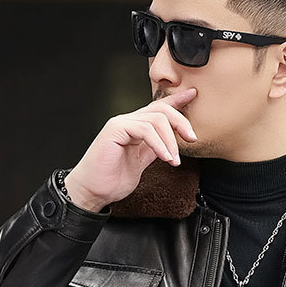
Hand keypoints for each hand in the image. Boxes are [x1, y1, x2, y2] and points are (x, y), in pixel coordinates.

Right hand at [64, 87, 198, 210]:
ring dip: (170, 141)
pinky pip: (145, 130)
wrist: (93, 191)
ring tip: (174, 160)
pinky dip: (159, 144)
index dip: (177, 101)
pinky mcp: (116, 130)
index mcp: (135, 128)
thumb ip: (153, 149)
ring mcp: (121, 124)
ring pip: (156, 119)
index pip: (158, 109)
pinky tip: (165, 157)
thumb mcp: (141, 163)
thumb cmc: (111, 180)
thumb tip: (170, 143)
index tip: (192, 95)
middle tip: (192, 138)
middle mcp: (128, 122)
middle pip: (161, 109)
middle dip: (181, 122)